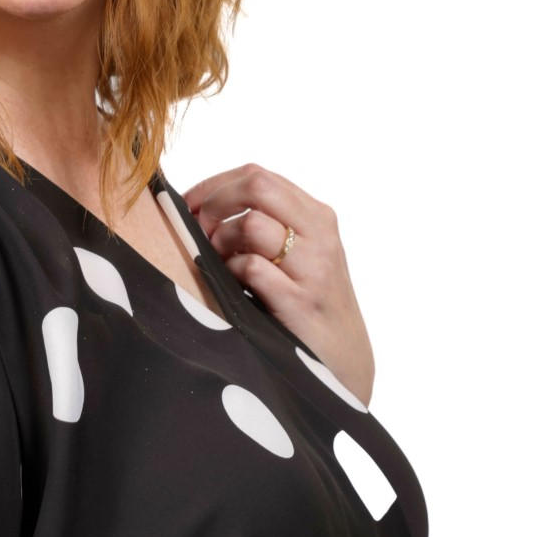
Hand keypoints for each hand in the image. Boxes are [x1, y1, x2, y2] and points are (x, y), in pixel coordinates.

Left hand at [183, 164, 374, 408]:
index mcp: (317, 216)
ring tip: (219, 260)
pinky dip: (231, 271)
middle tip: (198, 227)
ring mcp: (312, 268)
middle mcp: (319, 235)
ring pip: (251, 224)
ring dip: (221, 240)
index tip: (191, 203)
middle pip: (256, 187)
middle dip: (215, 202)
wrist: (345, 361)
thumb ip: (268, 225)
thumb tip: (204, 205)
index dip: (215, 185)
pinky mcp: (299, 301)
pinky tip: (233, 285)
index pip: (258, 175)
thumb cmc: (311, 303)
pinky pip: (251, 267)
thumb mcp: (300, 255)